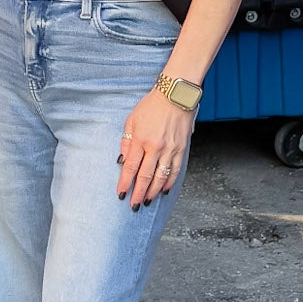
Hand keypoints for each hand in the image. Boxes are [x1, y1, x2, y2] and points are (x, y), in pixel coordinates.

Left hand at [117, 87, 193, 207]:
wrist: (175, 95)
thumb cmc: (151, 106)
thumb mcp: (131, 120)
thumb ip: (126, 141)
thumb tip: (122, 160)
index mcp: (140, 139)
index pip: (130, 167)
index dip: (125, 182)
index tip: (121, 194)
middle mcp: (155, 147)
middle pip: (145, 176)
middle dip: (139, 193)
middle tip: (134, 205)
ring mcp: (170, 149)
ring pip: (161, 176)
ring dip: (153, 191)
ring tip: (147, 201)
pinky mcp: (181, 149)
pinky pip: (175, 170)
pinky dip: (169, 182)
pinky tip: (164, 190)